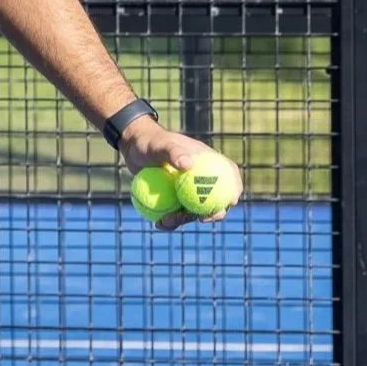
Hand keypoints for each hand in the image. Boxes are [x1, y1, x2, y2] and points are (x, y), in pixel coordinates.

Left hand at [119, 117, 242, 228]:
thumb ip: (173, 152)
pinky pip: (176, 214)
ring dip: (183, 220)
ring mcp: (187, 190)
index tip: (232, 201)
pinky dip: (169, 221)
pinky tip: (159, 224)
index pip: (228, 174)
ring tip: (165, 221)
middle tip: (201, 219)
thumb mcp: (160, 144)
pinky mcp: (174, 199)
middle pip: (214, 199)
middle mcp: (200, 178)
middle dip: (212, 213)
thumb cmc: (149, 141)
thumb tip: (188, 164)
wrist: (132, 148)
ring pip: (193, 211)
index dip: (234, 188)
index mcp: (206, 161)